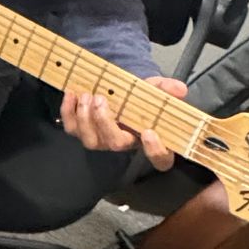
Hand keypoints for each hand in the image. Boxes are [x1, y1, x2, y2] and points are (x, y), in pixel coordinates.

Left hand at [61, 73, 188, 169]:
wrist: (116, 90)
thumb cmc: (137, 96)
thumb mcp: (153, 89)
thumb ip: (165, 89)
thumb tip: (180, 89)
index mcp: (148, 139)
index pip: (161, 159)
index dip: (156, 151)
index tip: (149, 132)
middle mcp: (124, 143)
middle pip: (116, 145)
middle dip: (105, 123)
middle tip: (101, 100)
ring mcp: (101, 140)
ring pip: (90, 141)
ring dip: (85, 117)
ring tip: (86, 95)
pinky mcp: (82, 132)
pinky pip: (71, 129)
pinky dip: (67, 112)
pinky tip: (71, 94)